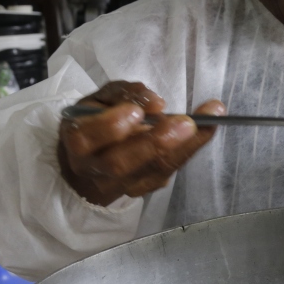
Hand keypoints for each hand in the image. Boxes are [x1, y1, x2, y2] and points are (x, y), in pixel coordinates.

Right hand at [58, 81, 224, 206]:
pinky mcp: (142, 189)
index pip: (87, 137)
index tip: (136, 112)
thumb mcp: (99, 99)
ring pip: (151, 171)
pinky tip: (206, 131)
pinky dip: (188, 151)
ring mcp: (119, 185)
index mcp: (77, 140)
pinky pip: (167, 173)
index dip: (111, 126)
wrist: (88, 163)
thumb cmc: (94, 121)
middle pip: (121, 163)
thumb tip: (156, 104)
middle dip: (155, 142)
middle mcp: (94, 169)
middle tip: (186, 123)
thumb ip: (123, 94)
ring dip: (182, 147)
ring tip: (207, 123)